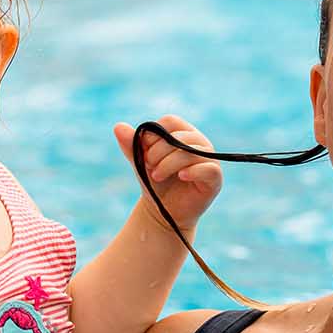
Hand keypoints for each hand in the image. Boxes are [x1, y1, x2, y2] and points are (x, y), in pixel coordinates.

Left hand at [115, 114, 222, 235]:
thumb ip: (131, 144)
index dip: (154, 135)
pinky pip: (208, 168)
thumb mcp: (140, 161)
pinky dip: (193, 171)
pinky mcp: (214, 178)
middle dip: (159, 151)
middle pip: (180, 136)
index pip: (170, 121)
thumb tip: (118, 126)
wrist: (163, 211)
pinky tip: (181, 176)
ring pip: (191, 152)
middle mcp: (199, 142)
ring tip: (156, 175)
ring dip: (169, 163)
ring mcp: (209, 159)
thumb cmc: (155, 182)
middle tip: (149, 167)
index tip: (145, 151)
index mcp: (183, 133)